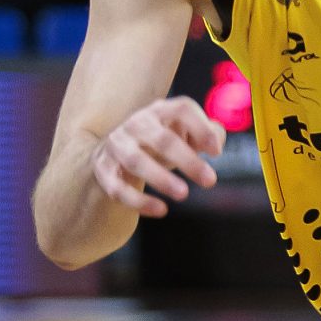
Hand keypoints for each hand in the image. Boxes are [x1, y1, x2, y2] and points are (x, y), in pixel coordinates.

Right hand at [91, 96, 225, 217]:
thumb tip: (216, 142)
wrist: (116, 153)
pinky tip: (161, 210)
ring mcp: (117, 145)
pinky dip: (139, 201)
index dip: (201, 129)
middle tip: (210, 180)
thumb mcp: (184, 135)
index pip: (182, 110)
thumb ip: (206, 135)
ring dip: (161, 178)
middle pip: (162, 140)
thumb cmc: (161, 143)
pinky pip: (118, 187)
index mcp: (161, 111)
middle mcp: (137, 124)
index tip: (217, 152)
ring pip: (136, 161)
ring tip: (183, 194)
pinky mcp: (104, 170)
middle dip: (187, 160)